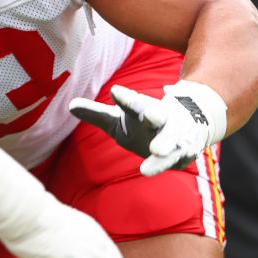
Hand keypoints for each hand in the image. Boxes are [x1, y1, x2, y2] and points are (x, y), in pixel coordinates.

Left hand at [69, 81, 226, 176]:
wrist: (188, 125)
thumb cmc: (144, 123)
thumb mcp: (119, 119)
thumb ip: (96, 114)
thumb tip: (69, 105)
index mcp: (142, 109)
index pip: (132, 103)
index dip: (125, 98)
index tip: (115, 91)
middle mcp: (160, 120)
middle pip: (157, 116)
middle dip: (155, 114)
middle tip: (152, 114)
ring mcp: (175, 135)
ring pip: (171, 139)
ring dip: (165, 144)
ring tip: (157, 150)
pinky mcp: (185, 151)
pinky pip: (180, 157)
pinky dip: (173, 161)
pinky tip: (168, 166)